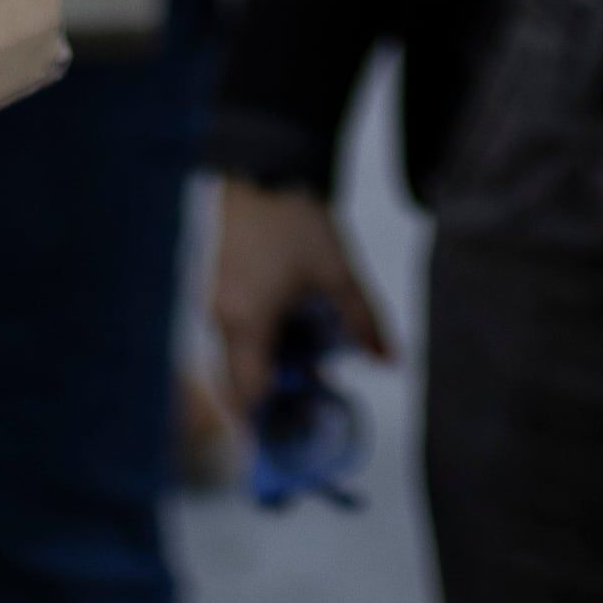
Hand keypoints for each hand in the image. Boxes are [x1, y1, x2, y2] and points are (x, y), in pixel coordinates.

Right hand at [206, 180, 390, 418]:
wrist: (262, 164)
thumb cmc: (294, 219)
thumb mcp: (338, 271)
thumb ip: (363, 320)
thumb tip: (389, 360)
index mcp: (246, 323)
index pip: (246, 394)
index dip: (264, 422)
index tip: (288, 437)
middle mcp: (220, 317)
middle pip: (236, 380)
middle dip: (270, 396)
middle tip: (307, 398)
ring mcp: (213, 299)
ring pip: (234, 354)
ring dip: (265, 366)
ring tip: (308, 357)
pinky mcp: (215, 282)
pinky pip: (232, 328)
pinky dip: (257, 340)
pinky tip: (290, 326)